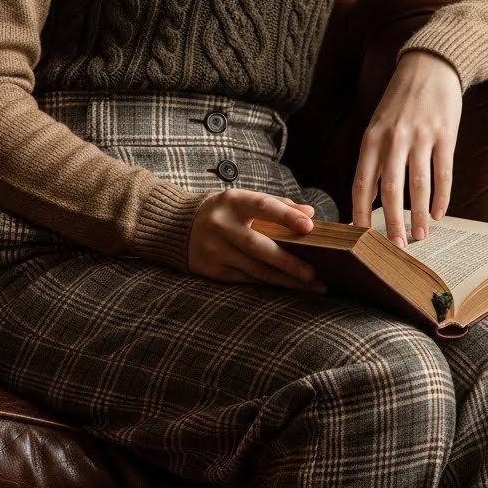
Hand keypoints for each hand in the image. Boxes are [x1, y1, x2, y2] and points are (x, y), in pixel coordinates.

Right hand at [188, 189, 326, 292]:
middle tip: (313, 274)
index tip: (309, 227)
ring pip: (254, 270)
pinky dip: (269, 284)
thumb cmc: (221, 212)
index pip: (262, 206)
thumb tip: (310, 214)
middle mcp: (220, 225)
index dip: (286, 216)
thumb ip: (277, 204)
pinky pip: (246, 280)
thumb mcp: (243, 200)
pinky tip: (288, 287)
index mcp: (232, 201)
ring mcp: (214, 250)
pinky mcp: (211, 270)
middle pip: (258, 246)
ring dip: (285, 280)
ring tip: (311, 286)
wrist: (174, 226)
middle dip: (288, 263)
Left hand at [351, 50, 462, 247]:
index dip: (359, 212)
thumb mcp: (377, 126)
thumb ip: (373, 159)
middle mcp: (394, 139)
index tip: (359, 237)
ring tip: (421, 236)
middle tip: (396, 248)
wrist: (430, 66)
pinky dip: (441, 197)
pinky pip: (443, 173)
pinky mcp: (446, 135)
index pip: (361, 183)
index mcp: (371, 139)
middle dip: (392, 223)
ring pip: (418, 186)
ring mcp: (421, 137)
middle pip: (390, 190)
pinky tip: (439, 214)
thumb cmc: (400, 102)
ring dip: (420, 216)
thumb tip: (367, 197)